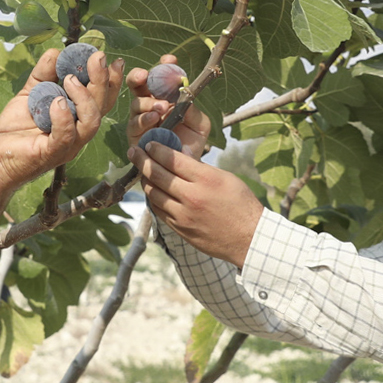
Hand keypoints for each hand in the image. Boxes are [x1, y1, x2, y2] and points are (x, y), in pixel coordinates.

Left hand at [0, 46, 121, 190]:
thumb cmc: (17, 129)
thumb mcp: (31, 93)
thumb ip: (44, 73)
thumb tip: (56, 51)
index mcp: (78, 117)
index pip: (103, 98)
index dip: (112, 79)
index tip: (112, 57)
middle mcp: (79, 131)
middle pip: (102, 106)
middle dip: (102, 80)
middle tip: (97, 57)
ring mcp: (68, 145)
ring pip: (91, 122)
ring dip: (84, 97)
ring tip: (70, 79)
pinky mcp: (51, 153)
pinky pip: (64, 136)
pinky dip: (62, 117)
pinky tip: (56, 102)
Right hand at [124, 53, 210, 150]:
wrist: (184, 168)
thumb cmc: (191, 143)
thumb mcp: (200, 125)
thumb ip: (193, 111)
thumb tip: (184, 97)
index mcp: (165, 96)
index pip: (161, 76)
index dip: (164, 66)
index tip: (170, 60)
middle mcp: (149, 104)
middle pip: (137, 84)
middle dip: (138, 76)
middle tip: (145, 75)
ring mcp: (140, 119)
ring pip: (136, 104)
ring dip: (147, 103)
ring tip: (161, 106)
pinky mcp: (134, 136)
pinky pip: (134, 124)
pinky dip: (144, 119)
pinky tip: (154, 118)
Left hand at [125, 54, 264, 266]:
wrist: (249, 238)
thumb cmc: (241, 204)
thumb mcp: (226, 178)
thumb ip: (200, 168)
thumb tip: (179, 155)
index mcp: (206, 179)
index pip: (172, 159)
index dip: (157, 149)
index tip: (149, 143)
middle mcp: (191, 196)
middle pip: (157, 174)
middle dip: (142, 160)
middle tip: (134, 151)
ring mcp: (183, 214)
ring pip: (154, 193)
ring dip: (145, 180)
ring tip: (142, 171)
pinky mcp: (180, 229)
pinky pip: (159, 210)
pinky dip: (153, 198)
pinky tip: (152, 191)